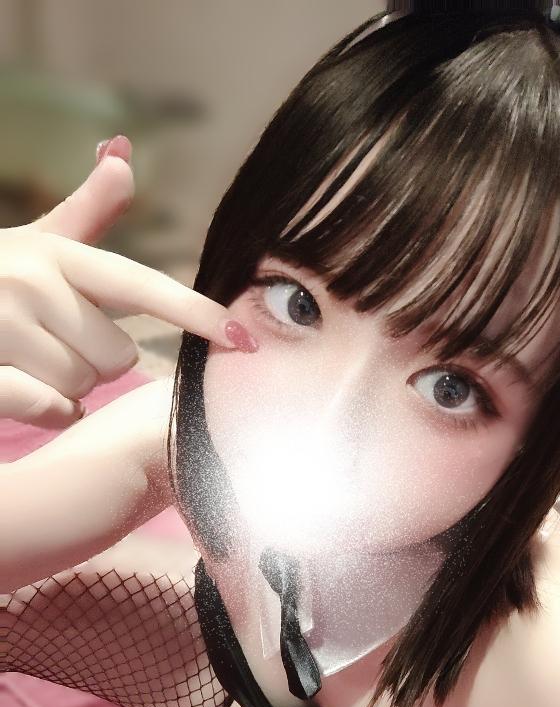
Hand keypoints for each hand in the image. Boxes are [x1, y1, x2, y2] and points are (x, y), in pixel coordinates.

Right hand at [0, 136, 256, 428]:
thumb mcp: (33, 243)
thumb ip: (83, 212)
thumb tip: (122, 156)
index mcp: (55, 253)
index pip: (141, 285)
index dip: (196, 313)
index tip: (246, 337)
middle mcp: (31, 283)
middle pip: (117, 354)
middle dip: (93, 358)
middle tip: (52, 339)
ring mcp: (3, 327)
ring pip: (85, 384)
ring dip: (68, 384)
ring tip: (30, 358)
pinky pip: (52, 408)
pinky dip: (47, 409)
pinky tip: (23, 387)